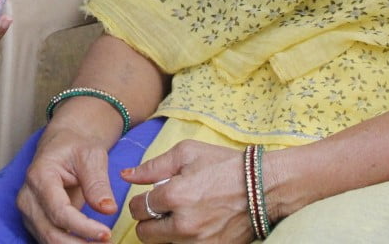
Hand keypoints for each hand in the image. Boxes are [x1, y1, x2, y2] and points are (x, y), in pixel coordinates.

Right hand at [16, 122, 121, 242]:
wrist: (63, 145)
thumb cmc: (76, 147)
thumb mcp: (91, 156)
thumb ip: (97, 183)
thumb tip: (108, 209)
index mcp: (39, 176)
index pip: (59, 211)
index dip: (83, 227)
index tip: (106, 234)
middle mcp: (28, 197)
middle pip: (51, 233)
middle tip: (107, 243)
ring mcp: (29, 211)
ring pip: (49, 241)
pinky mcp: (35, 221)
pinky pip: (50, 240)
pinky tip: (89, 243)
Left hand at [121, 141, 250, 242]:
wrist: (263, 187)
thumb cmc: (224, 165)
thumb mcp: (187, 153)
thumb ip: (153, 166)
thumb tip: (126, 176)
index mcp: (174, 196)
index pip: (138, 209)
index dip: (140, 202)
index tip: (150, 198)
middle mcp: (183, 224)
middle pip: (145, 235)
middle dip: (148, 221)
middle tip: (161, 210)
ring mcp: (199, 243)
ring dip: (166, 234)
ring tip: (180, 218)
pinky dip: (184, 241)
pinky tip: (193, 227)